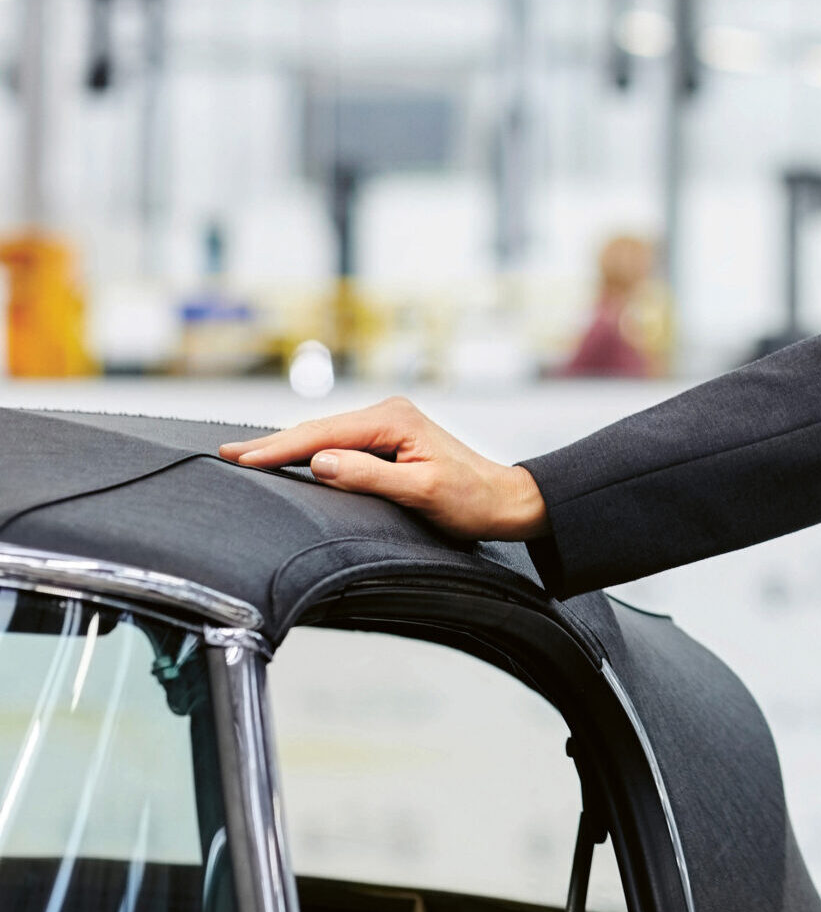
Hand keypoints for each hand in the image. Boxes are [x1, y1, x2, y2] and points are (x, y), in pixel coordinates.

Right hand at [219, 397, 549, 541]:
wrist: (504, 499)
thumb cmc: (470, 499)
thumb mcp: (420, 491)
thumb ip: (370, 475)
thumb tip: (319, 461)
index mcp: (394, 420)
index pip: (323, 434)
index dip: (279, 448)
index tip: (240, 457)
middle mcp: (389, 413)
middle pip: (318, 429)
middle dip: (272, 443)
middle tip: (226, 454)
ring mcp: (389, 423)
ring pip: (326, 434)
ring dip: (287, 445)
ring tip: (245, 454)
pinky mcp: (389, 437)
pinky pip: (339, 441)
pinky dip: (308, 448)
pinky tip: (287, 455)